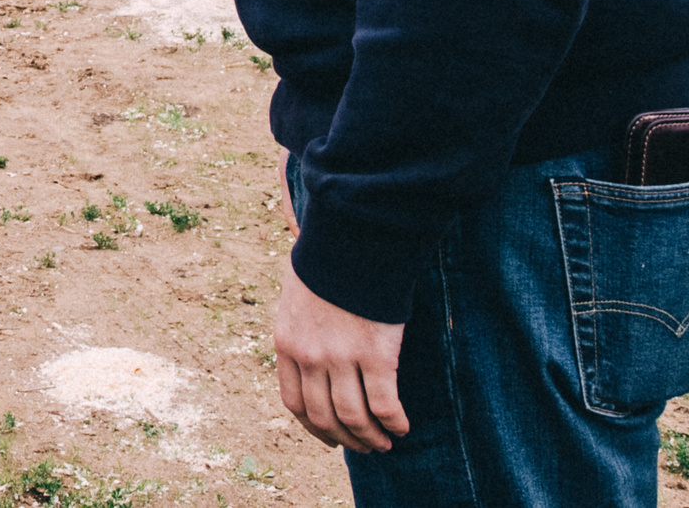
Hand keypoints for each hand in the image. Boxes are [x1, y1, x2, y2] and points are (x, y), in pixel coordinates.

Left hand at [274, 260, 408, 452]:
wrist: (352, 240)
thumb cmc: (329, 263)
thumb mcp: (298, 297)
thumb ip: (302, 330)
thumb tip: (312, 355)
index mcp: (286, 343)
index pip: (294, 403)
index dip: (314, 427)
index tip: (330, 437)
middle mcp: (310, 357)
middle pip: (324, 416)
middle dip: (345, 439)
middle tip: (364, 447)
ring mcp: (341, 358)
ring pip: (353, 418)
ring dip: (370, 438)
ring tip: (384, 443)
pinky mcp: (375, 355)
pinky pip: (383, 405)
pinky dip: (393, 422)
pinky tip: (402, 426)